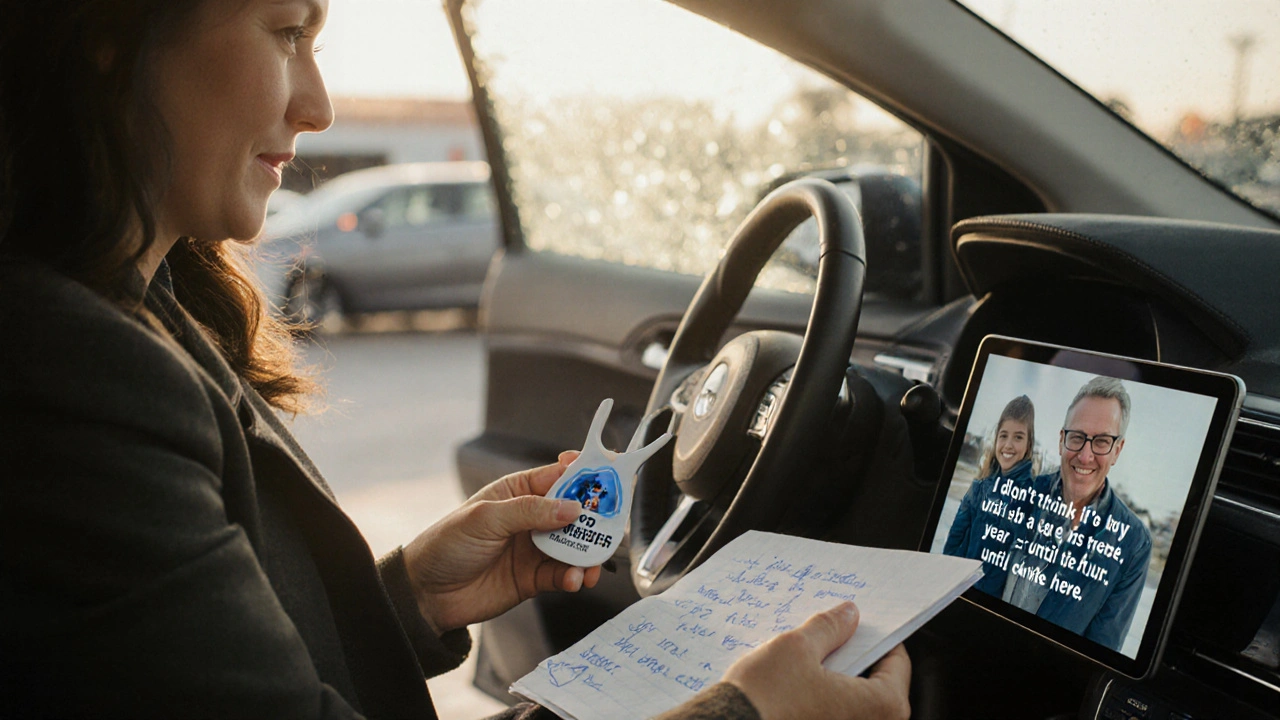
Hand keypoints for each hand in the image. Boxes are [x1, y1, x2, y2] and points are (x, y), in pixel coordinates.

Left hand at [400, 451, 602, 633]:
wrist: (426, 594)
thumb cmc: (445, 545)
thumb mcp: (485, 518)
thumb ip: (529, 511)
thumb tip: (570, 507)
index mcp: (517, 492)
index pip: (559, 476)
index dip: (585, 473)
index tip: (608, 474)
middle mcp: (530, 518)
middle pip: (575, 512)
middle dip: (595, 519)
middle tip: (609, 528)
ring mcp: (534, 548)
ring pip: (574, 546)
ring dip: (588, 554)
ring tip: (591, 564)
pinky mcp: (534, 578)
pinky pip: (563, 574)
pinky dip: (573, 577)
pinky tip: (573, 580)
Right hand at [723, 602, 910, 719]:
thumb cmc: (766, 699)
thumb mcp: (797, 648)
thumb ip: (829, 628)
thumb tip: (848, 615)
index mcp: (880, 707)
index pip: (897, 663)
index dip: (878, 638)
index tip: (863, 626)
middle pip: (875, 685)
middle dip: (855, 658)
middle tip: (835, 637)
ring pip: (852, 702)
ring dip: (838, 680)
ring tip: (811, 657)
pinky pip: (833, 715)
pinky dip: (823, 699)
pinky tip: (799, 683)